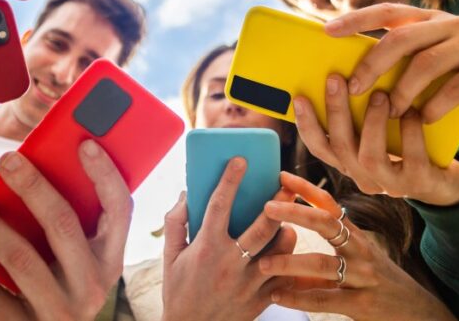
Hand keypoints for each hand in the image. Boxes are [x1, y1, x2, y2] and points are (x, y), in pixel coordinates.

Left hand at [0, 141, 132, 320]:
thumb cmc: (67, 282)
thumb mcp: (85, 253)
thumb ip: (77, 214)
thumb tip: (47, 160)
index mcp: (111, 256)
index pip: (119, 208)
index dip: (104, 173)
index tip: (84, 143)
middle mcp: (93, 284)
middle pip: (63, 225)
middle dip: (33, 186)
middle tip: (7, 160)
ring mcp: (63, 311)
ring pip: (23, 260)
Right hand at [161, 157, 296, 320]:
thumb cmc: (178, 290)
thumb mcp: (169, 255)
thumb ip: (175, 222)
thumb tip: (186, 194)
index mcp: (207, 247)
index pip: (220, 204)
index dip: (230, 179)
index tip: (240, 160)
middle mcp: (231, 262)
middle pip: (262, 226)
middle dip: (276, 201)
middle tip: (286, 183)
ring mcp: (249, 282)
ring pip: (280, 249)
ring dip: (285, 230)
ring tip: (287, 218)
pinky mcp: (261, 298)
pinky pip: (284, 274)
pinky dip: (288, 259)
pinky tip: (287, 248)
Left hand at [259, 172, 455, 320]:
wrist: (419, 313)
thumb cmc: (377, 281)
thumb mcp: (354, 260)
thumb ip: (320, 256)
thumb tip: (279, 248)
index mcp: (355, 235)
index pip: (329, 204)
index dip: (306, 189)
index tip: (281, 176)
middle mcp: (360, 250)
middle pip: (326, 223)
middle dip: (295, 212)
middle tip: (266, 207)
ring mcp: (363, 276)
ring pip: (322, 263)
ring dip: (289, 263)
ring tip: (263, 263)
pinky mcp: (363, 304)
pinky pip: (325, 299)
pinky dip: (298, 298)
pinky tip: (276, 296)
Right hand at [294, 75, 458, 205]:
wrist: (444, 177)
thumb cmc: (404, 146)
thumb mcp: (375, 134)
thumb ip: (355, 118)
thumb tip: (339, 78)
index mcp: (348, 163)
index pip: (318, 146)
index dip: (306, 123)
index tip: (300, 97)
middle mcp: (363, 177)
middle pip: (339, 146)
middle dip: (335, 110)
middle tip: (336, 80)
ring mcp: (389, 184)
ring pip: (369, 156)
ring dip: (371, 122)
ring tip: (379, 95)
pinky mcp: (418, 183)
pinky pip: (409, 156)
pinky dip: (408, 130)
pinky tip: (411, 111)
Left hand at [326, 4, 458, 122]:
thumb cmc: (458, 59)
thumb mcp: (432, 44)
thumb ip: (404, 50)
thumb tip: (356, 69)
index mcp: (427, 18)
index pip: (387, 11)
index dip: (357, 19)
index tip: (327, 30)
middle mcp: (446, 25)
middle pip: (401, 39)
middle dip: (373, 64)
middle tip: (353, 88)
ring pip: (426, 63)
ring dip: (402, 90)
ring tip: (389, 110)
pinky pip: (456, 87)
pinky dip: (434, 104)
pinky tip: (422, 118)